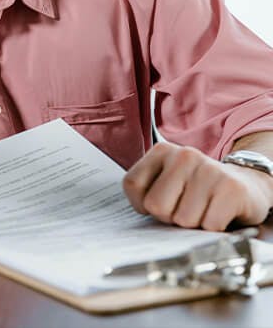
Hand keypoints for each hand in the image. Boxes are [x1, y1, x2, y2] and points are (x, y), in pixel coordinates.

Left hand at [122, 142, 272, 230]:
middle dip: (169, 217)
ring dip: (193, 224)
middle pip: (156, 205)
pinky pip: (209, 225)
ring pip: (183, 219)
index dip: (142, 205)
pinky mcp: (231, 188)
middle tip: (184, 208)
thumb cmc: (198, 190)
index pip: (132, 185)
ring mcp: (208, 169)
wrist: (246, 185)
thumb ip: (147, 191)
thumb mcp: (168, 181)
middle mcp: (183, 155)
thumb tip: (139, 216)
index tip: (160, 203)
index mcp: (161, 151)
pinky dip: (213, 228)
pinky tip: (219, 214)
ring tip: (204, 209)